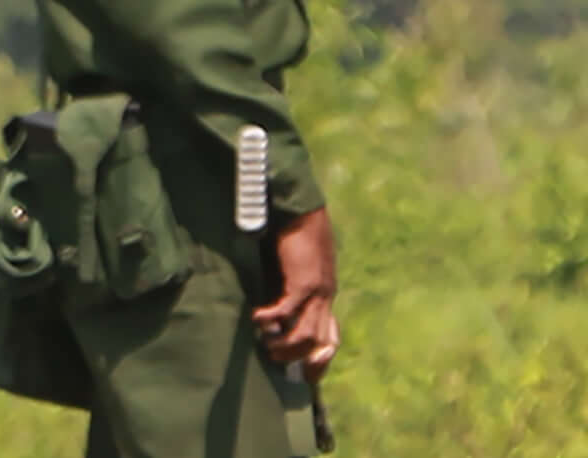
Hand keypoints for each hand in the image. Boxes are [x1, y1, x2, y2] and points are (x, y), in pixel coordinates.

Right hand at [254, 206, 339, 379]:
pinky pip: (288, 311)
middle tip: (275, 361)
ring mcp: (317, 291)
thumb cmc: (295, 232)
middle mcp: (325, 297)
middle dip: (301, 359)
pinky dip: (271, 319)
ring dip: (285, 345)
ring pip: (306, 334)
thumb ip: (289, 282)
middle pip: (322, 342)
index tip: (309, 377)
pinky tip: (256, 319)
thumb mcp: (296, 265)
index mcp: (325, 294)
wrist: (303, 210)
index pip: (331, 336)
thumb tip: (272, 296)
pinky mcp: (303, 281)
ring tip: (264, 344)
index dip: (322, 359)